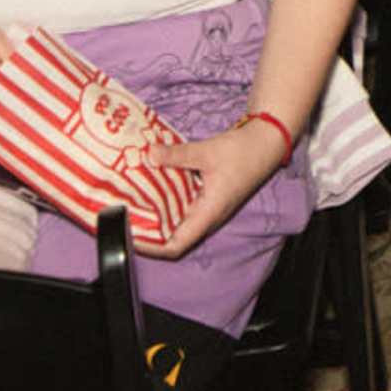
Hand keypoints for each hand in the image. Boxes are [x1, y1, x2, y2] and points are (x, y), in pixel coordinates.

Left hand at [139, 119, 287, 260]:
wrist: (267, 142)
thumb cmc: (243, 152)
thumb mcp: (207, 152)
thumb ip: (176, 155)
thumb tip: (148, 154)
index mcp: (208, 214)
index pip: (175, 246)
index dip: (151, 248)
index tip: (129, 237)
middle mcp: (207, 217)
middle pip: (171, 237)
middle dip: (147, 232)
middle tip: (123, 219)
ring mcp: (207, 208)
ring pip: (176, 222)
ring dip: (156, 217)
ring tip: (132, 206)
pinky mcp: (208, 197)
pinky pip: (182, 207)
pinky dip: (166, 202)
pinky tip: (152, 189)